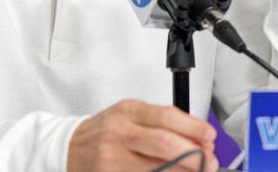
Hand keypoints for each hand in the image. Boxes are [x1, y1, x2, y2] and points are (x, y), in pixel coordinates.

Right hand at [67, 99, 218, 171]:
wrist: (68, 147)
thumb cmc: (105, 132)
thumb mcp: (130, 116)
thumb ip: (160, 123)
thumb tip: (197, 137)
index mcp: (128, 112)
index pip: (166, 116)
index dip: (193, 128)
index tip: (209, 136)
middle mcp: (119, 132)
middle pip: (163, 143)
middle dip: (192, 154)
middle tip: (209, 161)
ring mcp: (111, 158)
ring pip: (156, 168)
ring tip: (197, 171)